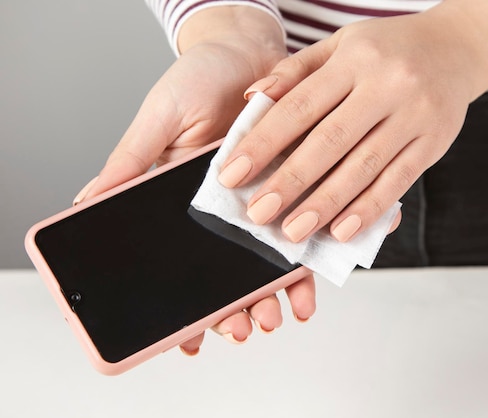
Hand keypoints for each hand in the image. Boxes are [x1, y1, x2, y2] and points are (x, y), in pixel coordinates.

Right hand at [73, 8, 316, 352]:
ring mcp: (263, 202)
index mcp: (187, 202)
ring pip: (269, 261)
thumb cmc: (197, 79)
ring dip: (274, 294)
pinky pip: (306, 228)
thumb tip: (91, 199)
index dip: (186, 304)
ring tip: (279, 315)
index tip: (190, 337)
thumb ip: (131, 160)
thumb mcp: (159, 118)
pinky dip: (311, 258)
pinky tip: (313, 279)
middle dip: (237, 309)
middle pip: (230, 273)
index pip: (183, 263)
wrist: (246, 51)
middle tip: (245, 329)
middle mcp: (227, 210)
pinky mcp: (297, 187)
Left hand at [216, 0, 487, 242]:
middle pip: (329, 141)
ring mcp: (413, 116)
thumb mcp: (340, 44)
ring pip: (363, 167)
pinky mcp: (433, 143)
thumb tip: (253, 98)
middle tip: (258, 214)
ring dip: (326, 204)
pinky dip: (369, 209)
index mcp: (353, 59)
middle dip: (289, 182)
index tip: (232, 174)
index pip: (299, 106)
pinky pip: (398, 181)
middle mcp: (385, 85)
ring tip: (294, 231)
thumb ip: (296, 70)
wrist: (458, 47)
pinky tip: (343, 230)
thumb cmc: (389, 48)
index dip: (263, 142)